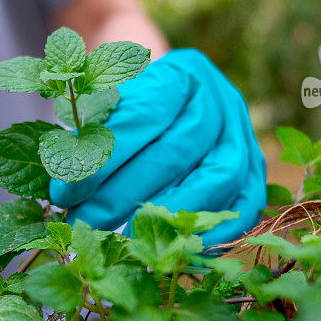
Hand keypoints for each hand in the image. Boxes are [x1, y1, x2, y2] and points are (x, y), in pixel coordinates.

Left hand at [49, 49, 266, 245]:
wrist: (173, 97)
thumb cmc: (131, 102)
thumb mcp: (107, 98)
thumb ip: (91, 128)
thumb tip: (67, 177)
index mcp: (182, 72)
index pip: (143, 113)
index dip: (103, 155)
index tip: (63, 189)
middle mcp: (220, 99)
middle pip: (176, 150)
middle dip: (123, 192)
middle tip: (83, 220)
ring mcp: (244, 135)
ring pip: (217, 177)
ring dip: (167, 213)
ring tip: (120, 237)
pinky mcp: (256, 170)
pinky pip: (246, 204)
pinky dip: (214, 231)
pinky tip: (175, 248)